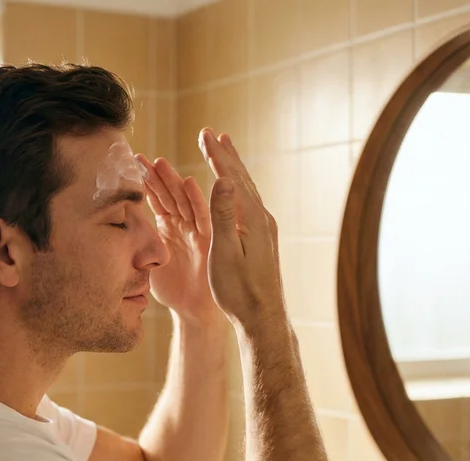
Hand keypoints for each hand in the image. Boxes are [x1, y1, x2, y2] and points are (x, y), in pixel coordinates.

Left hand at [136, 155, 224, 324]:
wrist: (193, 310)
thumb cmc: (172, 288)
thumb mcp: (146, 262)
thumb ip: (134, 246)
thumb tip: (104, 236)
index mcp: (167, 227)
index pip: (154, 199)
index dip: (142, 182)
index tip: (127, 165)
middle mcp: (182, 224)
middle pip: (168, 194)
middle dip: (155, 176)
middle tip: (140, 158)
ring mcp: (195, 230)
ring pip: (183, 200)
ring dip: (172, 181)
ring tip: (159, 163)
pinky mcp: (208, 240)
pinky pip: (202, 217)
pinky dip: (196, 200)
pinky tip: (188, 183)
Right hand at [198, 128, 286, 328]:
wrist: (263, 318)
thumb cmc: (240, 291)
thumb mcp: (225, 253)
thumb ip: (224, 216)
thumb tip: (224, 179)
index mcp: (252, 219)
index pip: (231, 179)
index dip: (217, 155)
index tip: (204, 134)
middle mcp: (262, 219)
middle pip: (242, 179)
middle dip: (225, 155)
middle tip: (212, 134)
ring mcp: (265, 229)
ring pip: (247, 190)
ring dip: (233, 169)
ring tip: (224, 153)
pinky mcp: (263, 240)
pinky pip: (248, 204)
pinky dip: (238, 188)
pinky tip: (235, 192)